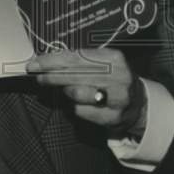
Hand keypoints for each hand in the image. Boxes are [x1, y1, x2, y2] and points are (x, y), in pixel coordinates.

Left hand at [26, 48, 145, 135]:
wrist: (138, 102)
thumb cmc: (114, 79)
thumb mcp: (103, 63)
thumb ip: (80, 60)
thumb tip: (48, 59)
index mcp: (114, 58)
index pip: (75, 57)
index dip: (52, 61)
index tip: (35, 64)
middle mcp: (118, 77)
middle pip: (74, 74)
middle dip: (52, 76)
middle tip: (38, 76)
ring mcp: (117, 98)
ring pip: (77, 93)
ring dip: (64, 91)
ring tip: (60, 89)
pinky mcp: (113, 116)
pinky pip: (82, 111)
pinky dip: (74, 107)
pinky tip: (75, 103)